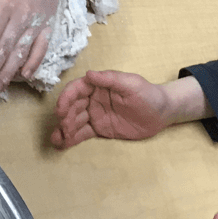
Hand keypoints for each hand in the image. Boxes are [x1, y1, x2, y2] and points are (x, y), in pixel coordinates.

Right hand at [52, 69, 169, 146]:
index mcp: (98, 86)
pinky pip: (82, 134)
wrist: (161, 114)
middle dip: (65, 117)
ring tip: (56, 140)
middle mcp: (92, 99)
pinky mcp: (99, 129)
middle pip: (73, 107)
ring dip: (64, 129)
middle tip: (64, 127)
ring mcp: (94, 115)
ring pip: (75, 121)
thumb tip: (89, 74)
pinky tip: (60, 144)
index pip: (76, 89)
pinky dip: (71, 139)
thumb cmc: (147, 94)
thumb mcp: (131, 84)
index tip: (60, 110)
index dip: (66, 98)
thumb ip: (110, 78)